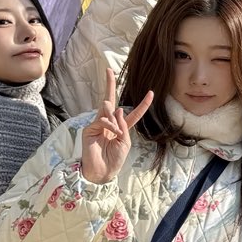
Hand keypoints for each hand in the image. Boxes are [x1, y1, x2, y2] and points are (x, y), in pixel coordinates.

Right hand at [80, 66, 153, 182]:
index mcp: (121, 128)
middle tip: (108, 70)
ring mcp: (98, 124)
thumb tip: (116, 109)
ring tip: (116, 133)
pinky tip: (112, 132)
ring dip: (114, 120)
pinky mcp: (90, 128)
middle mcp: (109, 123)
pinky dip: (109, 125)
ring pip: (107, 109)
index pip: (133, 113)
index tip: (151, 93)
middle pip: (110, 100)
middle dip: (109, 84)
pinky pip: (102, 119)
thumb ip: (123, 125)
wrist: (102, 172)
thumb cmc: (114, 160)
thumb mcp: (125, 143)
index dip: (143, 104)